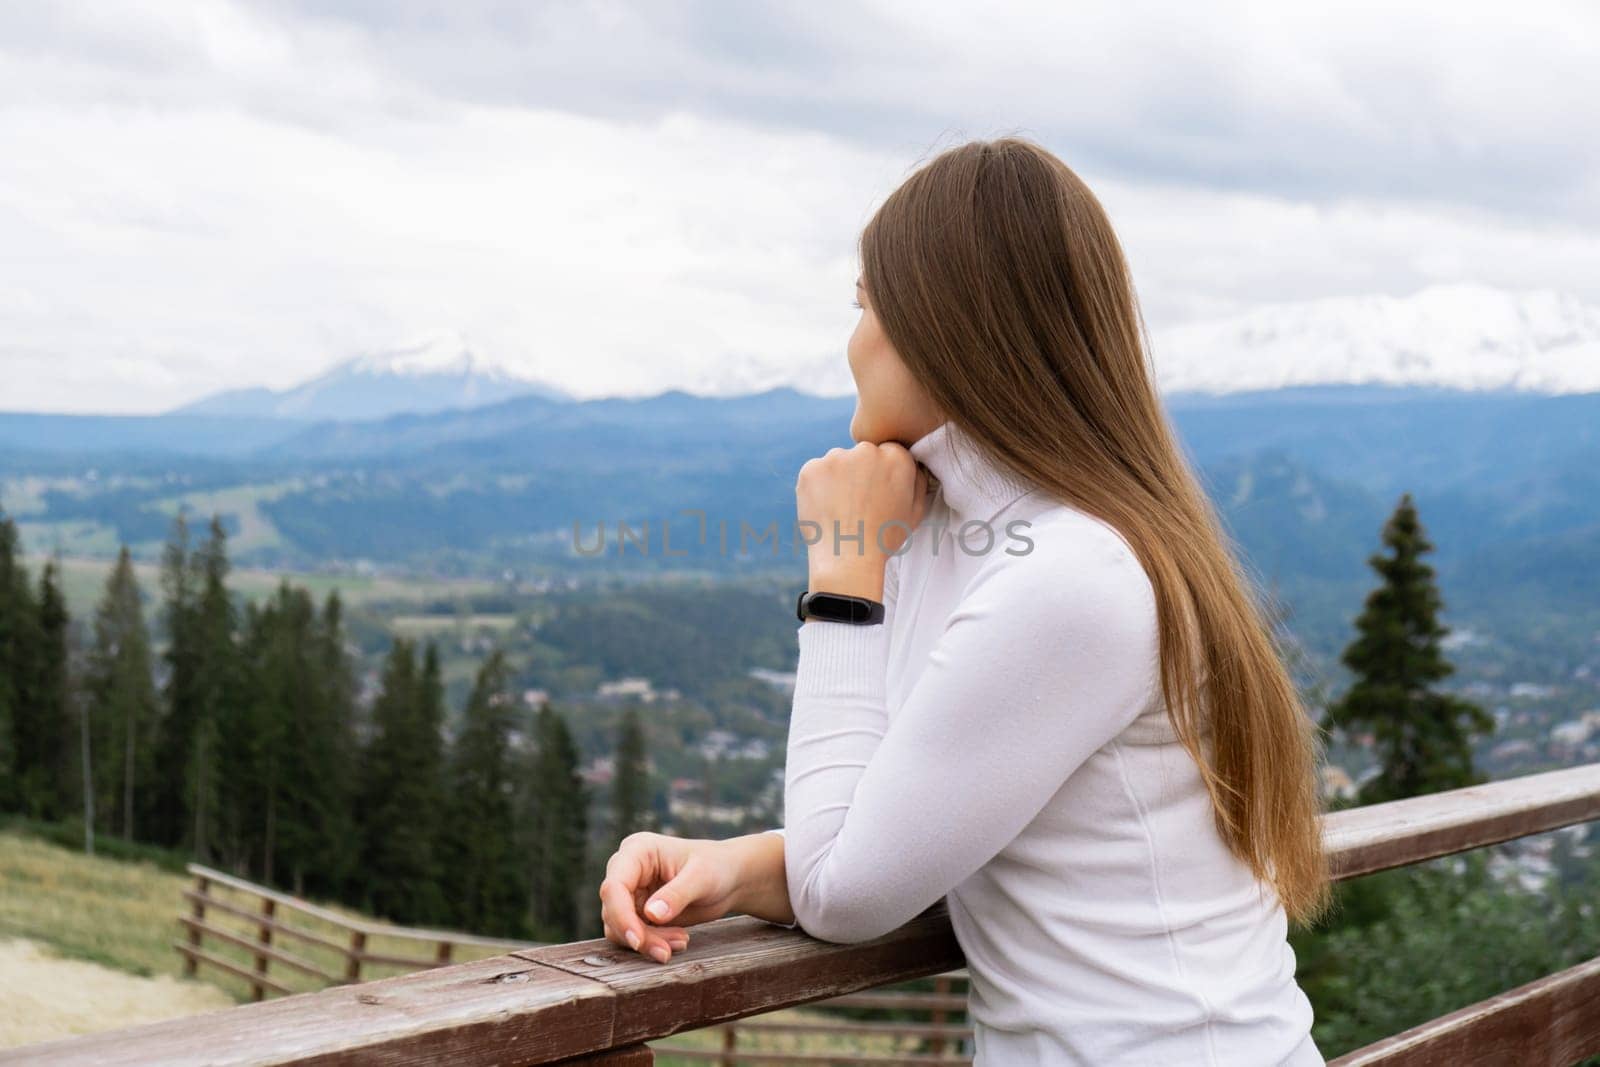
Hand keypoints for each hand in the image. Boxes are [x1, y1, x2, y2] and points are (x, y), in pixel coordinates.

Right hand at [598, 832, 740, 963]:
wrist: (729, 879)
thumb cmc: (717, 867)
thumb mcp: (702, 877)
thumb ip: (677, 894)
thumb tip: (651, 914)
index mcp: (637, 851)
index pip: (614, 886)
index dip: (621, 916)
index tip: (638, 941)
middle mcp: (628, 870)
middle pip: (613, 910)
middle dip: (640, 935)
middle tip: (668, 951)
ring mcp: (630, 892)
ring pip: (620, 927)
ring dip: (648, 942)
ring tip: (682, 941)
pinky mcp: (637, 911)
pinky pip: (633, 934)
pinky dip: (652, 943)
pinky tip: (679, 940)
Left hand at [796, 441, 930, 600]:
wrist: (847, 559)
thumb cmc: (884, 539)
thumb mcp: (915, 511)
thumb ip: (918, 481)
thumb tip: (914, 464)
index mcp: (896, 458)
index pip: (889, 452)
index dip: (882, 475)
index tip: (877, 494)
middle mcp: (867, 451)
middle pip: (863, 454)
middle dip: (861, 472)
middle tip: (858, 504)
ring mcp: (836, 458)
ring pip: (838, 462)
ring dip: (839, 478)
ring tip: (842, 510)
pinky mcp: (811, 469)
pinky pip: (816, 472)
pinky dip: (818, 487)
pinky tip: (826, 509)